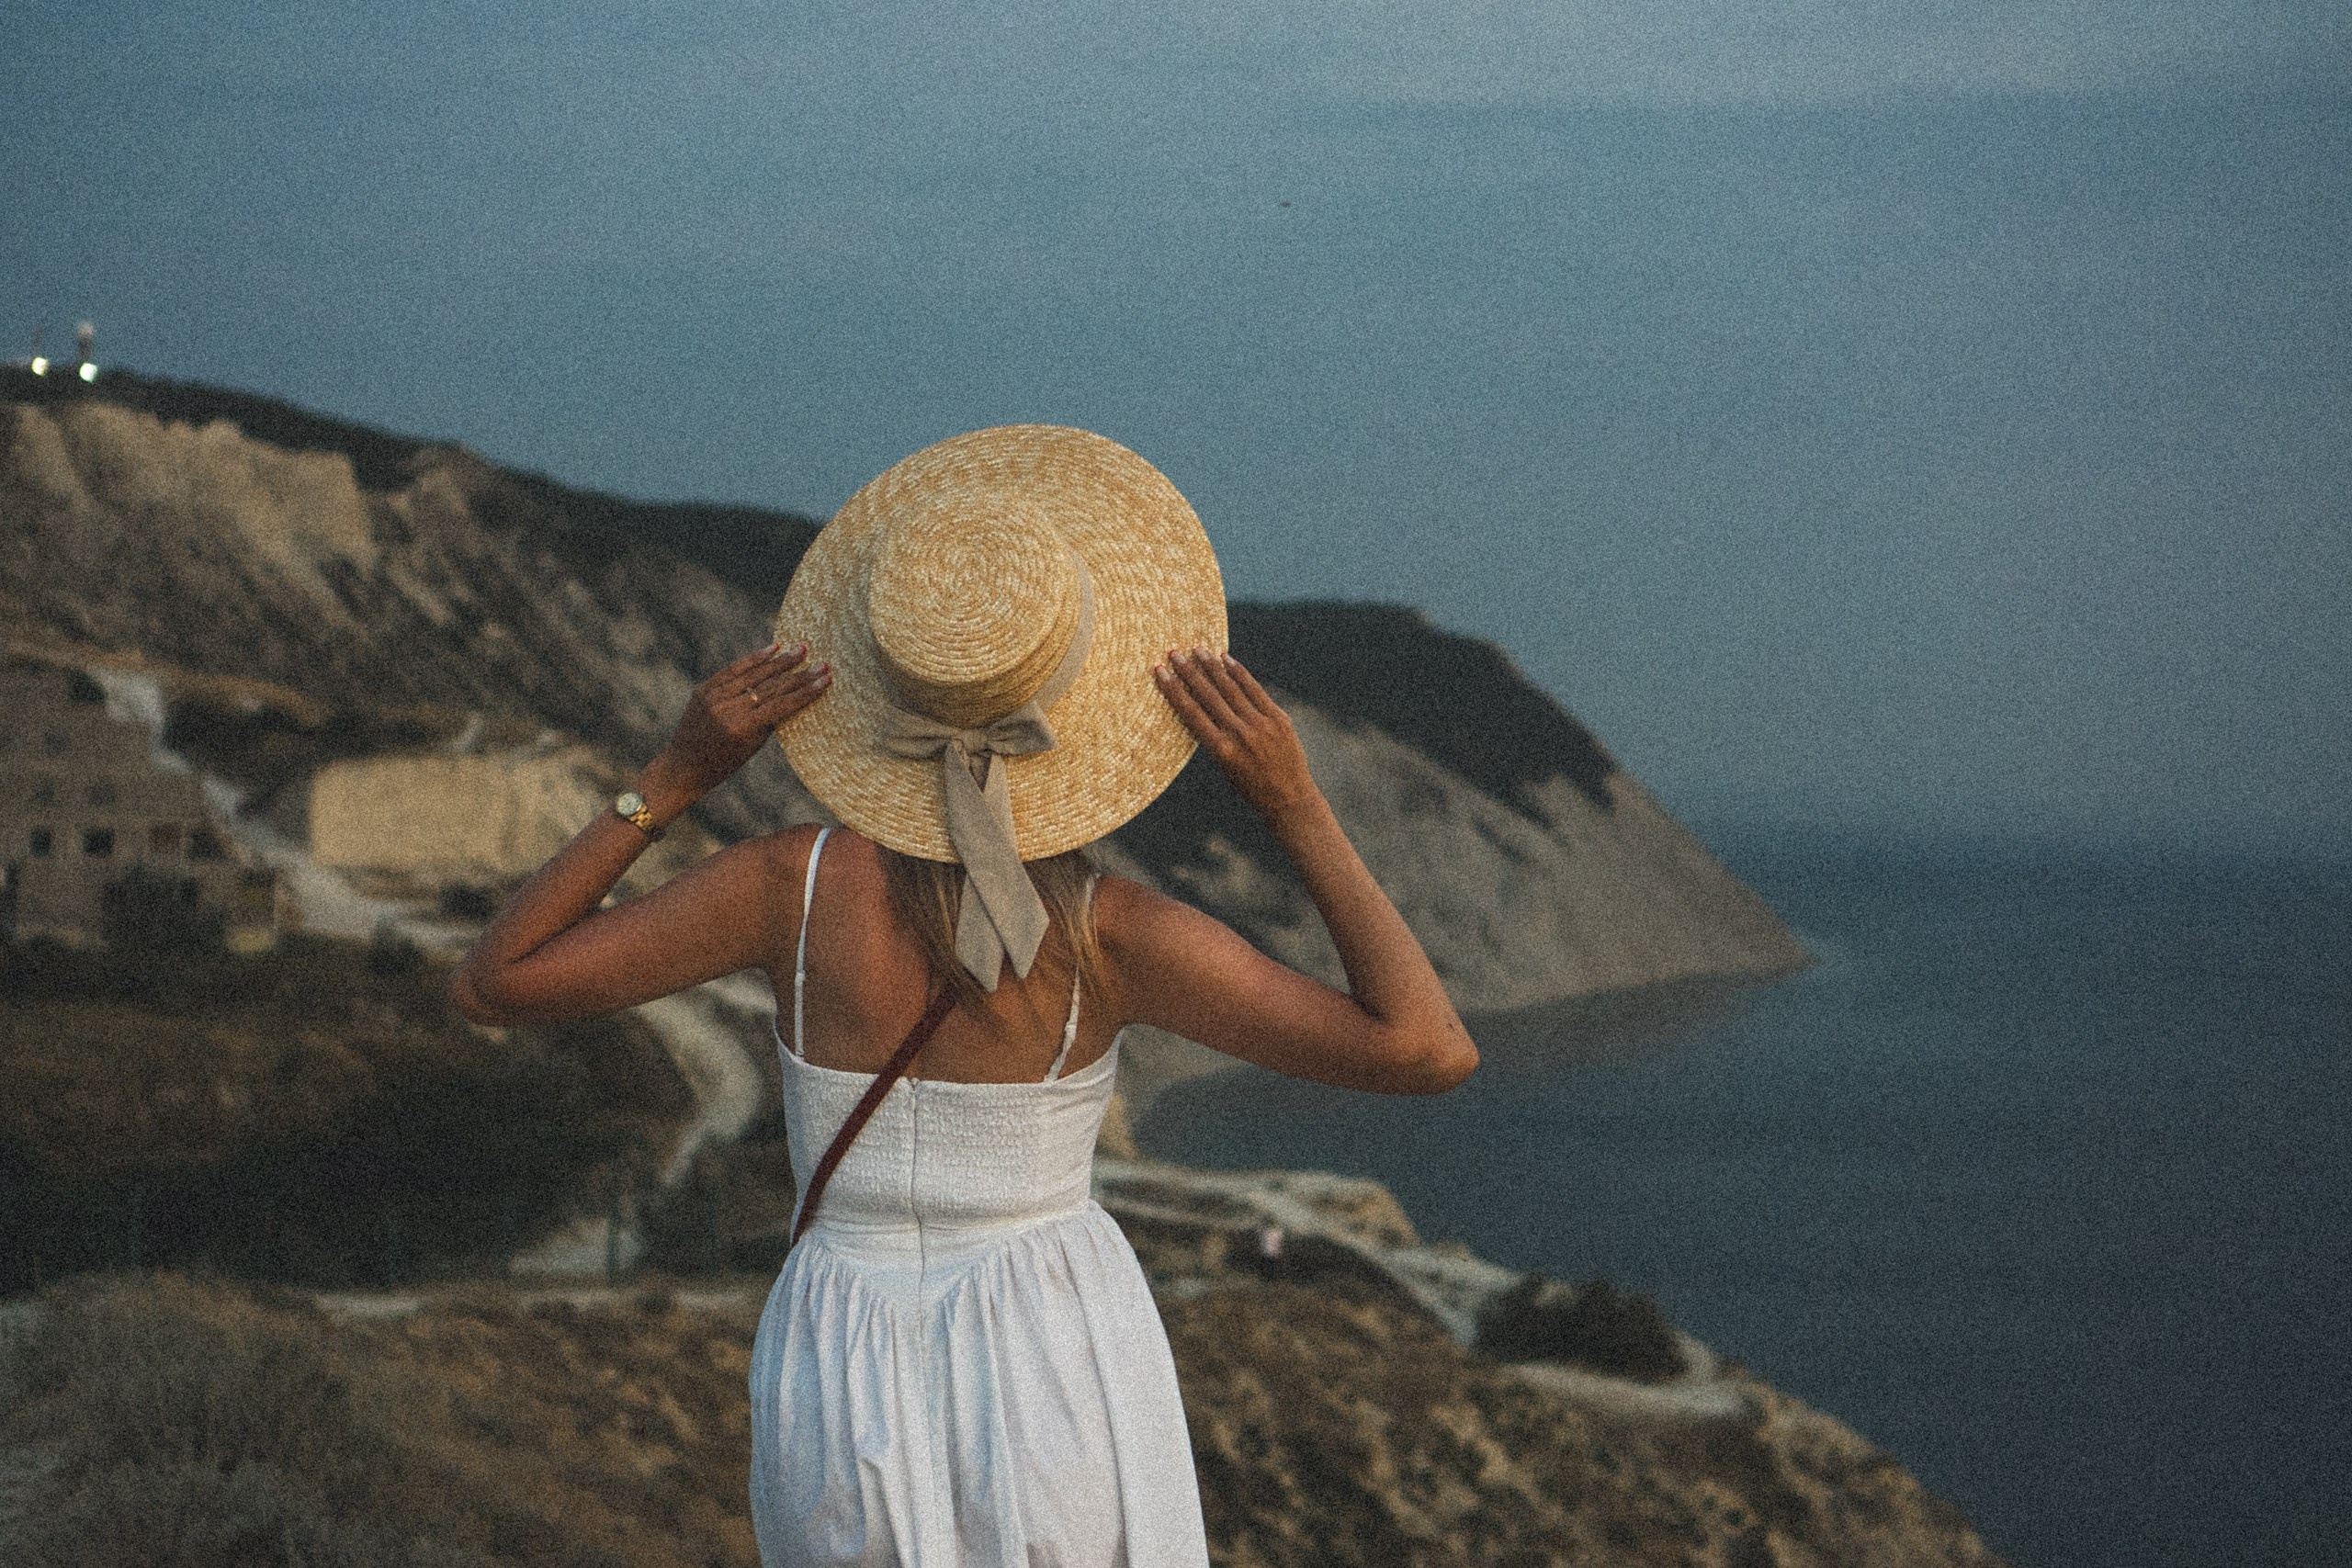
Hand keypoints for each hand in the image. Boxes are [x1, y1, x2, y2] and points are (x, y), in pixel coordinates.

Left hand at [648, 643, 829, 804]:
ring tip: (801, 650)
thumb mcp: (752, 746)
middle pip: (771, 687)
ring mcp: (714, 696)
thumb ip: (769, 720)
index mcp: (742, 727)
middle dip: (799, 674)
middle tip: (822, 663)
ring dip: (780, 661)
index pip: (782, 705)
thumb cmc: (724, 763)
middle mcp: (727, 709)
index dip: (806, 692)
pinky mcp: (704, 689)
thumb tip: (791, 694)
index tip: (826, 680)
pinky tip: (772, 649)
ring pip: (753, 674)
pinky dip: (753, 659)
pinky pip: (733, 670)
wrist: (684, 766)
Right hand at [1154, 649, 1319, 820]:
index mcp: (1221, 750)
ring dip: (1212, 666)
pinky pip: (1254, 689)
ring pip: (1231, 688)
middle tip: (1175, 653)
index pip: (1191, 712)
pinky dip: (1239, 672)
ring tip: (1197, 649)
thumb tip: (1198, 705)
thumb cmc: (1252, 788)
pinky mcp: (1278, 717)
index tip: (1160, 672)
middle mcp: (1239, 734)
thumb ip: (1213, 737)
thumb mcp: (1224, 767)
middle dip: (1189, 671)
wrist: (1290, 799)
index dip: (1173, 689)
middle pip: (1208, 694)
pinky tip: (1226, 659)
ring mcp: (1261, 724)